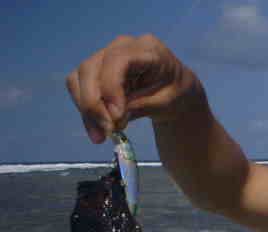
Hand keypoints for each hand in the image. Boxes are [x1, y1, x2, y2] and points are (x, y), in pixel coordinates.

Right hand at [66, 34, 203, 143]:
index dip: (111, 88)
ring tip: (101, 136)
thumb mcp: (167, 103)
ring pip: (79, 78)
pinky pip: (79, 87)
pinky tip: (98, 129)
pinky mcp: (96, 69)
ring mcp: (106, 55)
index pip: (117, 61)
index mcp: (147, 49)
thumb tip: (113, 117)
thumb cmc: (176, 94)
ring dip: (87, 111)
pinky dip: (86, 110)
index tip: (116, 116)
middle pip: (90, 68)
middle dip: (94, 104)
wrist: (176, 91)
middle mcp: (122, 46)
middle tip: (106, 132)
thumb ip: (140, 106)